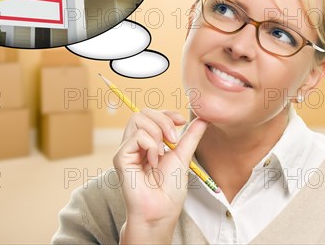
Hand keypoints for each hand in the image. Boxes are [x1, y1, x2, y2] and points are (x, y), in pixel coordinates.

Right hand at [112, 109, 208, 242]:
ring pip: (138, 119)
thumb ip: (191, 136)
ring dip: (157, 133)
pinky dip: (151, 146)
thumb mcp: (183, 156)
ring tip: (161, 154)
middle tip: (173, 140)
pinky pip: (137, 136)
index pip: (151, 115)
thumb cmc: (169, 191)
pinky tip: (152, 163)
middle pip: (143, 112)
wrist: (161, 212)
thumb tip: (204, 119)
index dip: (166, 113)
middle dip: (163, 120)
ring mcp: (126, 149)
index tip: (181, 121)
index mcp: (147, 143)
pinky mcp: (121, 157)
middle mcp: (134, 144)